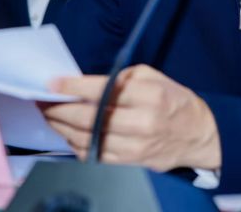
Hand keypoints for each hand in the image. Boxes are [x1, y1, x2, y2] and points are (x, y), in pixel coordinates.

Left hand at [41, 64, 220, 171]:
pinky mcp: (129, 163)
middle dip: (59, 108)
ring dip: (61, 127)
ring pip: (86, 139)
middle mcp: (141, 122)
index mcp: (148, 95)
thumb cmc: (173, 100)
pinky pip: (93, 156)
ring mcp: (134, 147)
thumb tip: (85, 83)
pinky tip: (67, 133)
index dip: (72, 87)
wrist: (198, 135)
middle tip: (43, 100)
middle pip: (88, 117)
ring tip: (49, 115)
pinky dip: (75, 144)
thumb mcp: (152, 76)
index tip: (52, 83)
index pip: (102, 90)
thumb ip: (120, 77)